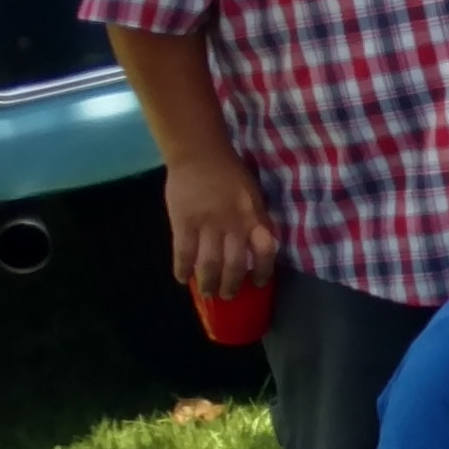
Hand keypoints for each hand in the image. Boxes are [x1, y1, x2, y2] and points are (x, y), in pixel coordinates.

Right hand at [158, 146, 276, 300]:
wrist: (199, 153)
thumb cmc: (229, 172)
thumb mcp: (253, 195)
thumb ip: (255, 219)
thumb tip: (255, 247)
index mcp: (254, 216)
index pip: (266, 251)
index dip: (264, 271)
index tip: (259, 283)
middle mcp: (234, 224)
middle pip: (235, 265)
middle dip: (232, 285)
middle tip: (228, 296)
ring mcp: (207, 224)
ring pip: (209, 264)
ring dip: (208, 283)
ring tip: (207, 292)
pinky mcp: (183, 222)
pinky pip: (183, 252)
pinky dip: (182, 269)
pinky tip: (182, 278)